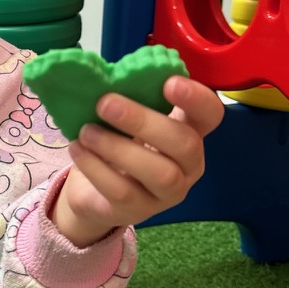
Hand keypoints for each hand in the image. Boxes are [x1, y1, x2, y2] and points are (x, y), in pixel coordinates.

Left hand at [50, 75, 222, 245]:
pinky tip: (78, 149)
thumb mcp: (125, 120)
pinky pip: (123, 191)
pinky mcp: (139, 211)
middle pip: (185, 144)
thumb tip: (106, 75)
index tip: (168, 82)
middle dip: (144, 121)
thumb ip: (128, 98)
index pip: (211, 115)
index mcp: (189, 132)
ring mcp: (167, 193)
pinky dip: (96, 167)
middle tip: (105, 103)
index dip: (197, 98)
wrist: (93, 193)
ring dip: (118, 147)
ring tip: (86, 131)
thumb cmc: (117, 143)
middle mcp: (188, 165)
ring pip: (159, 173)